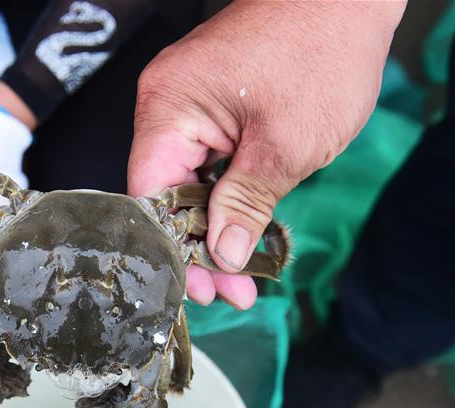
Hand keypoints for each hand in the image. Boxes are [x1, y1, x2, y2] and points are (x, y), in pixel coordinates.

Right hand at [128, 0, 403, 308]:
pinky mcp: (211, 103)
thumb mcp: (287, 145)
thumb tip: (221, 256)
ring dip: (217, 224)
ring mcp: (187, 102)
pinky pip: (206, 160)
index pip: (151, 194)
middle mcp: (165, 104)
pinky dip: (226, 194)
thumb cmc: (321, 52)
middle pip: (167, 192)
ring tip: (244, 272)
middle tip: (232, 291)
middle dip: (202, 245)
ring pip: (189, 180)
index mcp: (168, 108)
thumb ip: (246, 205)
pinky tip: (243, 230)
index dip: (176, 247)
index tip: (204, 289)